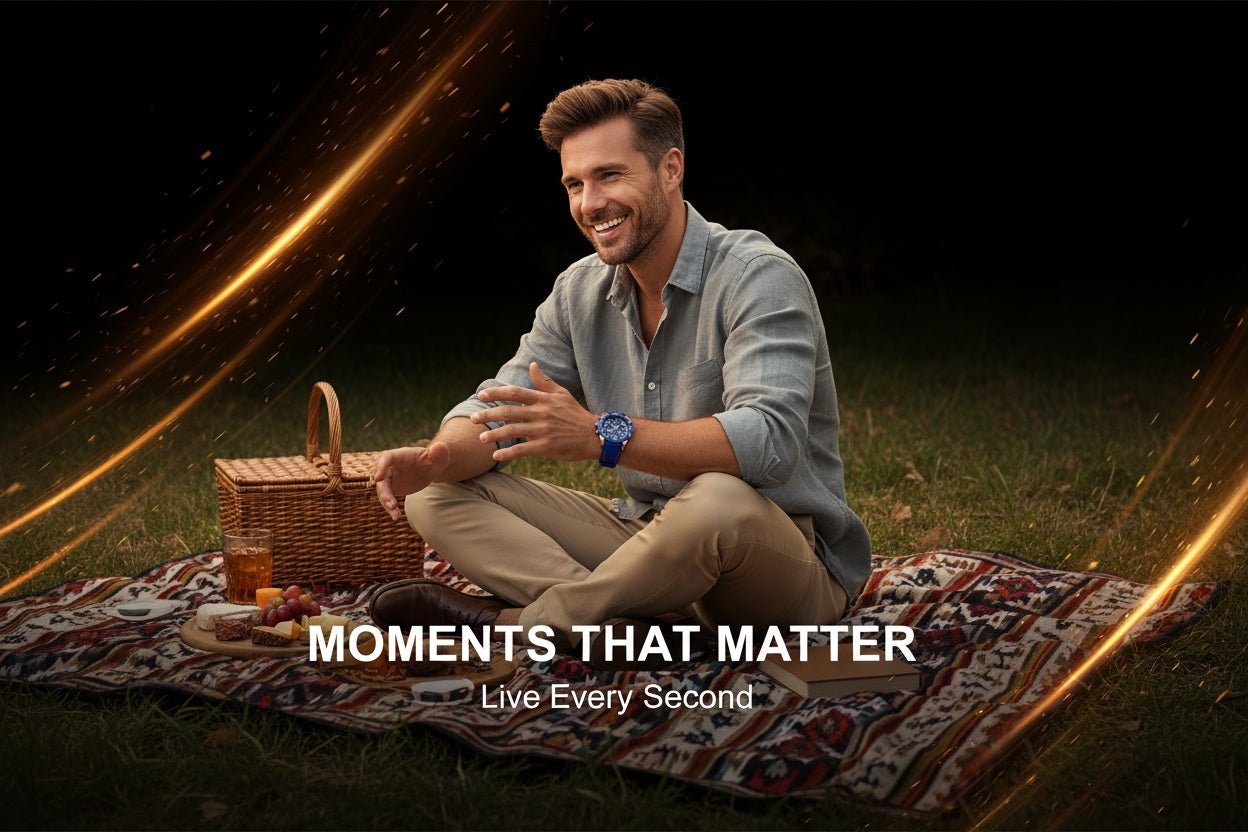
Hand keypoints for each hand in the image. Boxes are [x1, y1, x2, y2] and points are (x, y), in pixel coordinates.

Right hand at [373, 441, 449, 520]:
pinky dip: (390, 507)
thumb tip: (440, 446)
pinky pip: (387, 498)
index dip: (381, 466)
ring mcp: (390, 478)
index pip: (387, 457)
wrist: (430, 469)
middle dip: (384, 492)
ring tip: (395, 515)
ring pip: (383, 491)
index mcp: (400, 455)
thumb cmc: (434, 460)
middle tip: (391, 504)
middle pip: (382, 479)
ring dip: (387, 503)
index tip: (378, 478)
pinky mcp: (392, 488)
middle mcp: (391, 466)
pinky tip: (396, 516)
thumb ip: (439, 453)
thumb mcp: (439, 457)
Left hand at [472, 362, 598, 463]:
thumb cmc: (575, 414)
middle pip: (509, 411)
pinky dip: (508, 453)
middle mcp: (540, 413)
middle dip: (488, 414)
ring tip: (481, 438)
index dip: (496, 393)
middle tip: (472, 418)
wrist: (594, 435)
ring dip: (495, 435)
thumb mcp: (561, 394)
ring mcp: (543, 430)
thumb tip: (532, 365)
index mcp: (542, 399)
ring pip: (513, 431)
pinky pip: (523, 450)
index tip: (481, 395)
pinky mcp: (546, 446)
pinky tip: (497, 456)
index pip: (515, 393)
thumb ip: (544, 382)